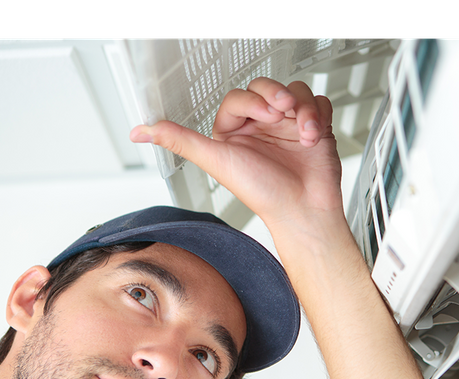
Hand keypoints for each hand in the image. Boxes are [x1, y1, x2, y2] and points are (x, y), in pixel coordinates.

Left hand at [130, 78, 343, 230]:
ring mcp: (288, 128)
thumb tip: (141, 132)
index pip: (238, 98)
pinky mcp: (313, 129)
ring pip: (294, 92)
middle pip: (266, 87)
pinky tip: (314, 134)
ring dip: (302, 107)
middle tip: (283, 112)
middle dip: (277, 96)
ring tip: (303, 130)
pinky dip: (318, 113)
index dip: (252, 101)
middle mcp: (261, 129)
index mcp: (235, 134)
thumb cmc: (263, 193)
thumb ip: (180, 141)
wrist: (303, 210)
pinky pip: (317, 103)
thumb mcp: (217, 161)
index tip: (263, 115)